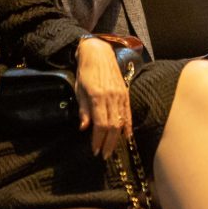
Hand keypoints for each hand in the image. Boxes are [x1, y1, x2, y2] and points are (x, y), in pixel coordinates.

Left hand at [74, 37, 131, 157]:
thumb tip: (84, 128)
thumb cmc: (86, 72)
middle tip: (104, 155)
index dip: (98, 140)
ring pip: (121, 121)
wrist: (99, 53)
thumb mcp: (79, 90)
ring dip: (117, 138)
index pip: (100, 124)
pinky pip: (128, 113)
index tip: (95, 150)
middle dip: (108, 143)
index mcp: (98, 97)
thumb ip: (83, 109)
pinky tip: (126, 136)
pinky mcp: (126, 93)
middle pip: (112, 126)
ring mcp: (120, 95)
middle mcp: (111, 97)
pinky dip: (127, 126)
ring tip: (112, 149)